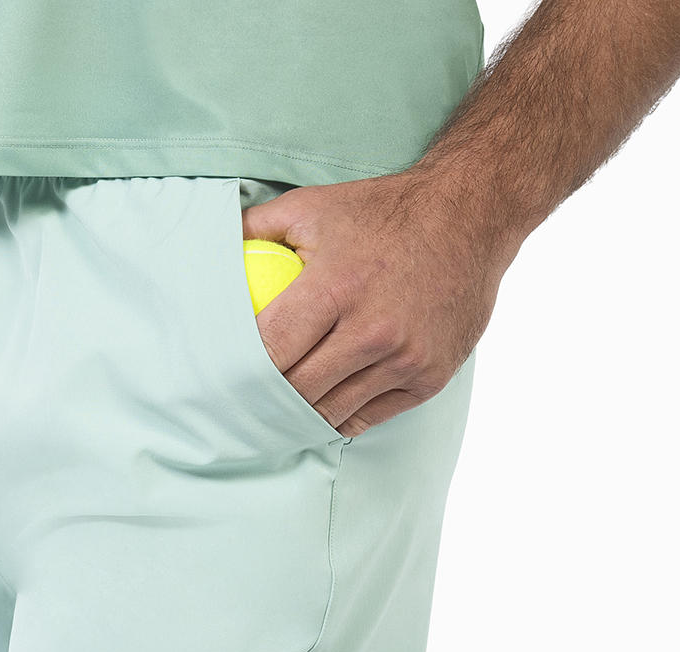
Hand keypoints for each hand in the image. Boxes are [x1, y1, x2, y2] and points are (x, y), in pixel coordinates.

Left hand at [240, 170, 516, 435]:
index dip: (239, 370)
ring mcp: (405, 359)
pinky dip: (341, 416)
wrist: (470, 217)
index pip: (270, 350)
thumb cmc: (382, 212)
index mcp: (336, 287)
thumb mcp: (313, 207)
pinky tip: (321, 408)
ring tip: (275, 413)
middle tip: (241, 404)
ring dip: (300, 414)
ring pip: (331, 411)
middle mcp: (373, 330)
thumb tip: (208, 250)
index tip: (220, 377)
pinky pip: (369, 417)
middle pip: (297, 390)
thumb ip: (256, 229)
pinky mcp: (429, 377)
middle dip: (264, 399)